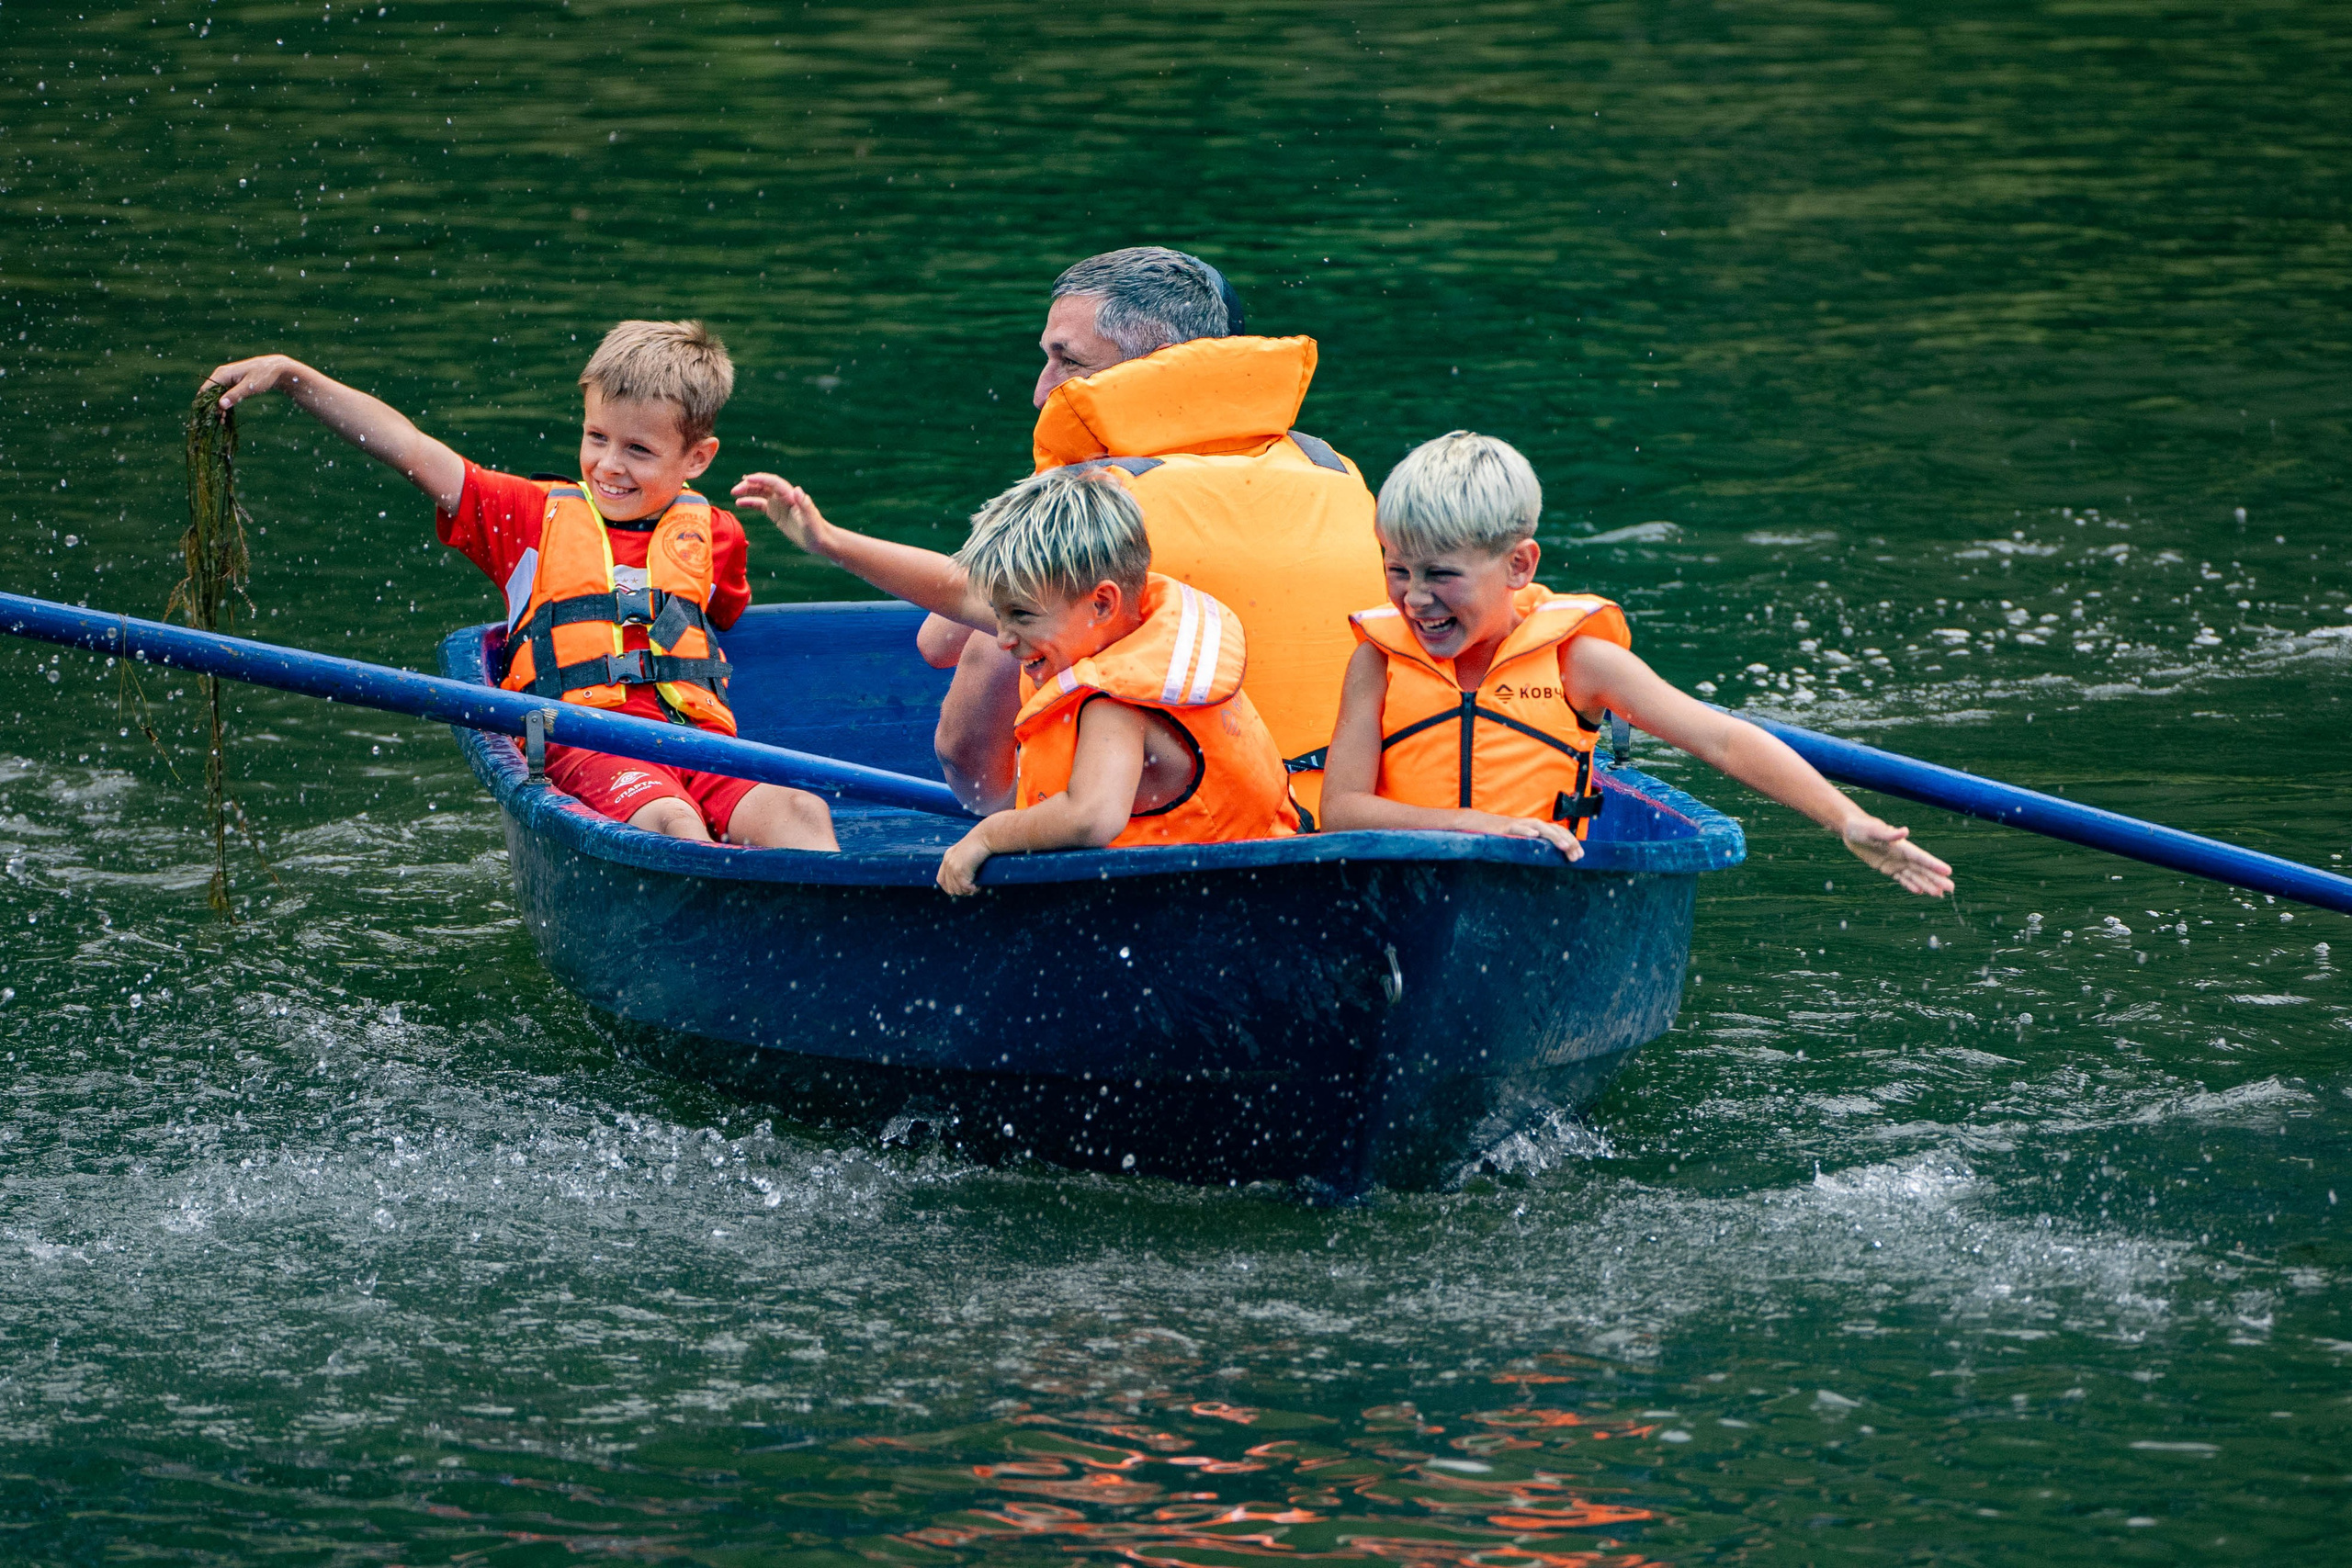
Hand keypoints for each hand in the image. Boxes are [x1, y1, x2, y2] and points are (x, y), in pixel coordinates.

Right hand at [204, 353, 309, 413]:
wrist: (275, 369)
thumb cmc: (263, 375)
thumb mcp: (250, 387)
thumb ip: (235, 395)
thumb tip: (220, 405)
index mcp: (223, 373)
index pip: (206, 389)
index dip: (204, 403)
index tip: (207, 416)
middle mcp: (221, 375)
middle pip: (209, 394)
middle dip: (211, 407)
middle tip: (218, 421)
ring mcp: (226, 380)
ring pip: (216, 396)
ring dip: (218, 408)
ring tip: (222, 421)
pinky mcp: (231, 385)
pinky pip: (223, 396)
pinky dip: (224, 405)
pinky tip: (225, 416)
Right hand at [731, 472, 825, 552]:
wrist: (820, 540)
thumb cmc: (817, 531)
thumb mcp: (811, 519)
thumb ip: (806, 505)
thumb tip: (798, 490)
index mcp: (791, 496)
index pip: (774, 483)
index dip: (761, 479)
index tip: (747, 479)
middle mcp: (784, 497)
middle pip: (764, 486)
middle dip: (749, 485)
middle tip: (735, 490)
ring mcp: (779, 505)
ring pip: (761, 493)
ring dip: (748, 491)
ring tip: (734, 494)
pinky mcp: (776, 513)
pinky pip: (761, 505)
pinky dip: (750, 502)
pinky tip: (739, 503)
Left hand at [937, 820, 996, 894]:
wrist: (985, 837)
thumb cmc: (981, 844)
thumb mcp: (968, 852)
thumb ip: (963, 862)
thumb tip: (966, 879)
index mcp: (948, 857)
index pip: (941, 880)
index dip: (949, 887)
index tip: (961, 889)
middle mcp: (947, 862)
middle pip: (949, 888)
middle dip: (960, 891)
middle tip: (972, 889)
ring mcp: (952, 867)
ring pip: (957, 889)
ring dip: (967, 891)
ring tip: (976, 888)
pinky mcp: (959, 870)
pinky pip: (964, 887)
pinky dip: (972, 889)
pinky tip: (978, 887)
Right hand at [1464, 810, 1583, 860]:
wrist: (1479, 825)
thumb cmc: (1502, 837)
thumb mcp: (1522, 843)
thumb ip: (1535, 848)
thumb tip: (1551, 860)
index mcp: (1536, 828)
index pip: (1559, 831)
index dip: (1571, 841)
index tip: (1580, 856)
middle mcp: (1531, 824)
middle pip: (1554, 829)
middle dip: (1568, 841)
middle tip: (1576, 855)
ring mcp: (1519, 824)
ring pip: (1540, 827)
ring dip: (1554, 836)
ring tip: (1564, 846)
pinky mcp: (1505, 828)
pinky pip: (1517, 828)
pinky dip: (1526, 831)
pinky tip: (1534, 835)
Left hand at [1841, 816, 1953, 895]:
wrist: (1851, 830)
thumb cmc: (1862, 827)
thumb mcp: (1873, 831)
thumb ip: (1889, 834)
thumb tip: (1905, 832)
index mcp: (1902, 846)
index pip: (1921, 857)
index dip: (1934, 865)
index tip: (1948, 871)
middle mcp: (1902, 855)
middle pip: (1922, 869)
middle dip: (1936, 879)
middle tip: (1951, 888)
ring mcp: (1895, 863)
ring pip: (1914, 876)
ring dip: (1927, 885)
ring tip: (1940, 894)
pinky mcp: (1887, 868)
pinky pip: (1901, 879)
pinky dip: (1910, 885)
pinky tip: (1920, 892)